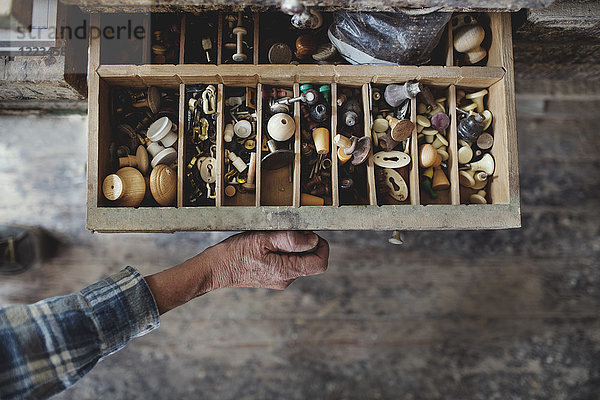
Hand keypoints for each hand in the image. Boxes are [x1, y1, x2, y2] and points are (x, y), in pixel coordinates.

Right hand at [206, 231, 328, 289]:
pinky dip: (282, 251)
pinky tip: (265, 245)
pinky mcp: (272, 277)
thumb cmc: (235, 253)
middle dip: (304, 244)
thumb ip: (291, 240)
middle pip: (310, 261)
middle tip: (286, 231)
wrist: (214, 269)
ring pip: (298, 260)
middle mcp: (286, 279)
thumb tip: (313, 240)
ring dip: (291, 246)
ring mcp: (279, 280)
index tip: (311, 233)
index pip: (320, 263)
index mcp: (286, 271)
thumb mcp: (263, 239)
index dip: (322, 246)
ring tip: (270, 238)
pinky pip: (286, 262)